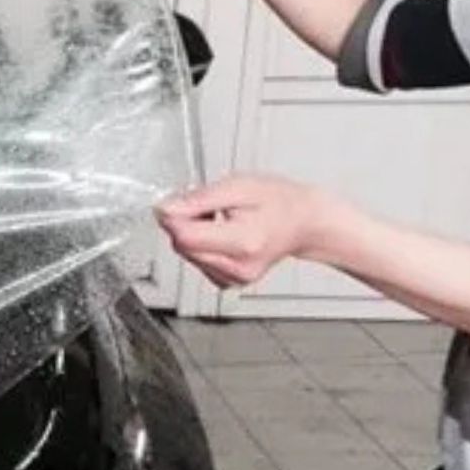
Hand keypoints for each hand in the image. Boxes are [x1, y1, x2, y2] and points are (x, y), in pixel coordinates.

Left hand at [154, 174, 349, 288]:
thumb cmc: (279, 201)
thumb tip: (165, 209)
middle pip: (183, 247)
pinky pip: (198, 262)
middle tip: (209, 207)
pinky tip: (221, 234)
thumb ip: (198, 199)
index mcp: (243, 243)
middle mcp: (238, 268)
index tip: (176, 202)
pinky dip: (202, 246)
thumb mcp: (238, 187)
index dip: (173, 217)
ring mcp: (234, 279)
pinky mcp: (229, 282)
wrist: (305, 221)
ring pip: (188, 255)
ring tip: (220, 219)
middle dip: (186, 223)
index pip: (185, 237)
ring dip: (194, 234)